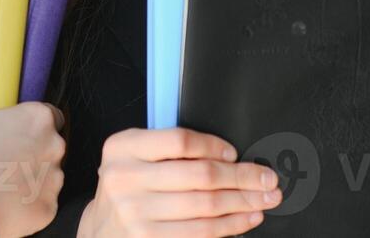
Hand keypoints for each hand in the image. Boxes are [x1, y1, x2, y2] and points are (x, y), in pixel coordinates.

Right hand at [0, 66, 65, 237]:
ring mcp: (54, 178)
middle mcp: (53, 145)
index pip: (50, 117)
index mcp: (36, 119)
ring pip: (48, 176)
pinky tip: (8, 203)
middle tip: (5, 161)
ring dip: (33, 179)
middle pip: (50, 147)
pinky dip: (30, 204)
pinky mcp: (49, 207)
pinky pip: (44, 203)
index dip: (33, 127)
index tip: (16, 135)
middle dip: (33, 154)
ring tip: (5, 184)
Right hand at [77, 127, 280, 236]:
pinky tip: (245, 220)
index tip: (235, 153)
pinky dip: (229, 227)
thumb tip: (227, 156)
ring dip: (242, 203)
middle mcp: (126, 180)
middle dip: (242, 178)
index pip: (179, 142)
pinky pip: (200, 234)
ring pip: (205, 208)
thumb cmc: (128, 186)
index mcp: (123, 148)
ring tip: (264, 199)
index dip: (213, 146)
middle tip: (268, 178)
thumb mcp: (133, 155)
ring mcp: (136, 216)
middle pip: (199, 177)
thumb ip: (167, 148)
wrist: (101, 230)